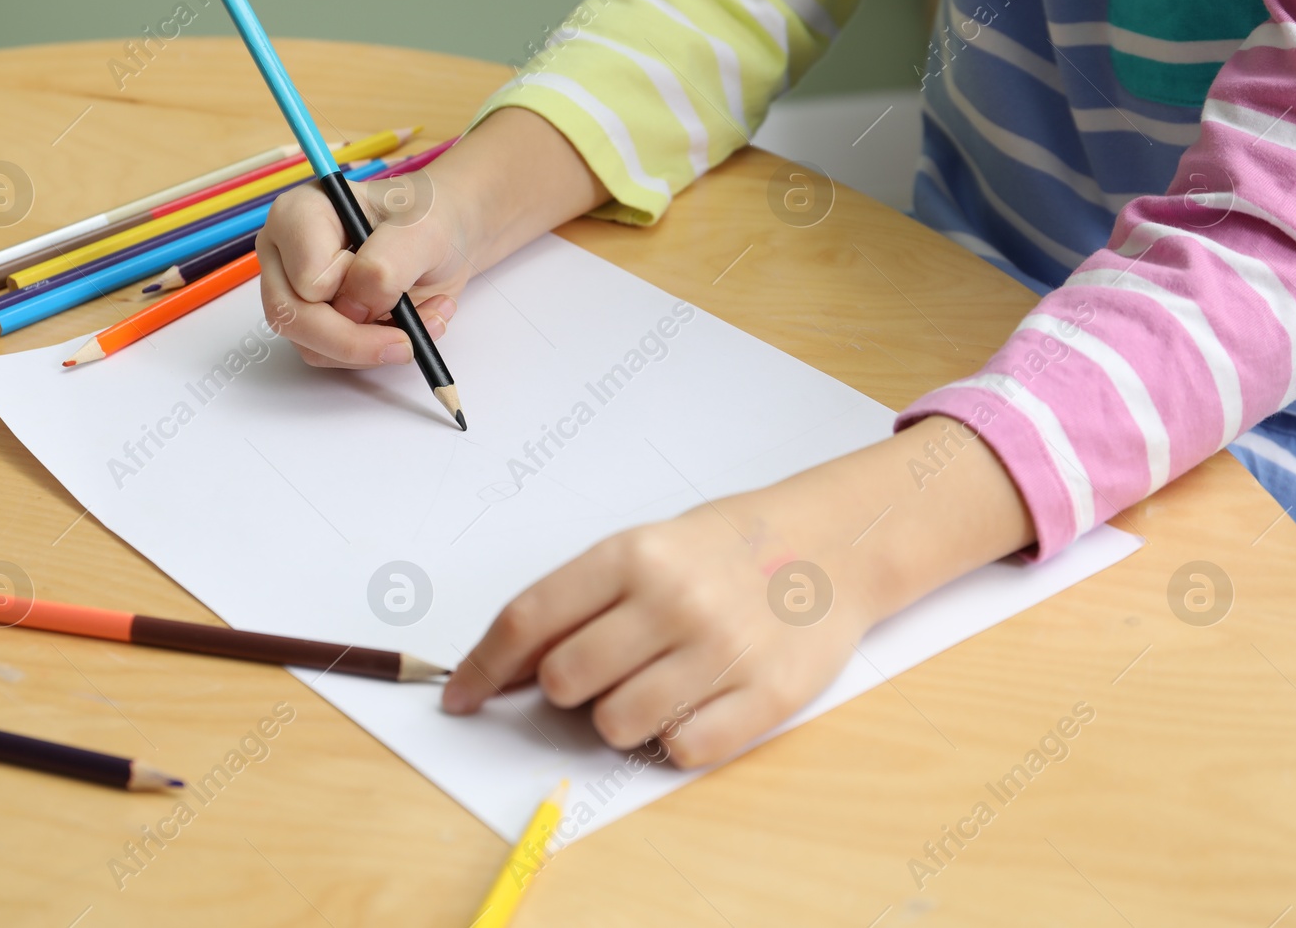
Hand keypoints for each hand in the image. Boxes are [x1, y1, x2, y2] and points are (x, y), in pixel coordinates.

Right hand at [257, 173, 470, 368]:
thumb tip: (356, 311)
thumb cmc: (428, 215)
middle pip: (292, 317)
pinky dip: (380, 351)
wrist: (446, 234)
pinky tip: (415, 322)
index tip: (393, 278)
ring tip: (426, 316)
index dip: (351, 289)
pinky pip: (335, 357)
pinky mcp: (316, 323)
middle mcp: (286, 253)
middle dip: (355, 340)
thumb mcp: (422, 227)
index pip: (305, 274)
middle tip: (406, 342)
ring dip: (375, 347)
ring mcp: (296, 292)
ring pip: (313, 347)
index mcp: (298, 213)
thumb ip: (385, 266)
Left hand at [441, 417, 1035, 767]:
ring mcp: (721, 651)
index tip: (462, 697)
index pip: (529, 620)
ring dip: (618, 717)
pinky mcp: (765, 697)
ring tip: (656, 683)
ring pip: (616, 724)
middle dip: (565, 690)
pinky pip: (681, 749)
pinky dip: (674, 738)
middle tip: (600, 672)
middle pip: (565, 681)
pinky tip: (694, 703)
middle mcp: (673, 600)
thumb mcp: (647, 548)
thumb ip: (580, 601)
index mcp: (634, 554)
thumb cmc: (726, 548)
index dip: (483, 666)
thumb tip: (506, 668)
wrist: (833, 545)